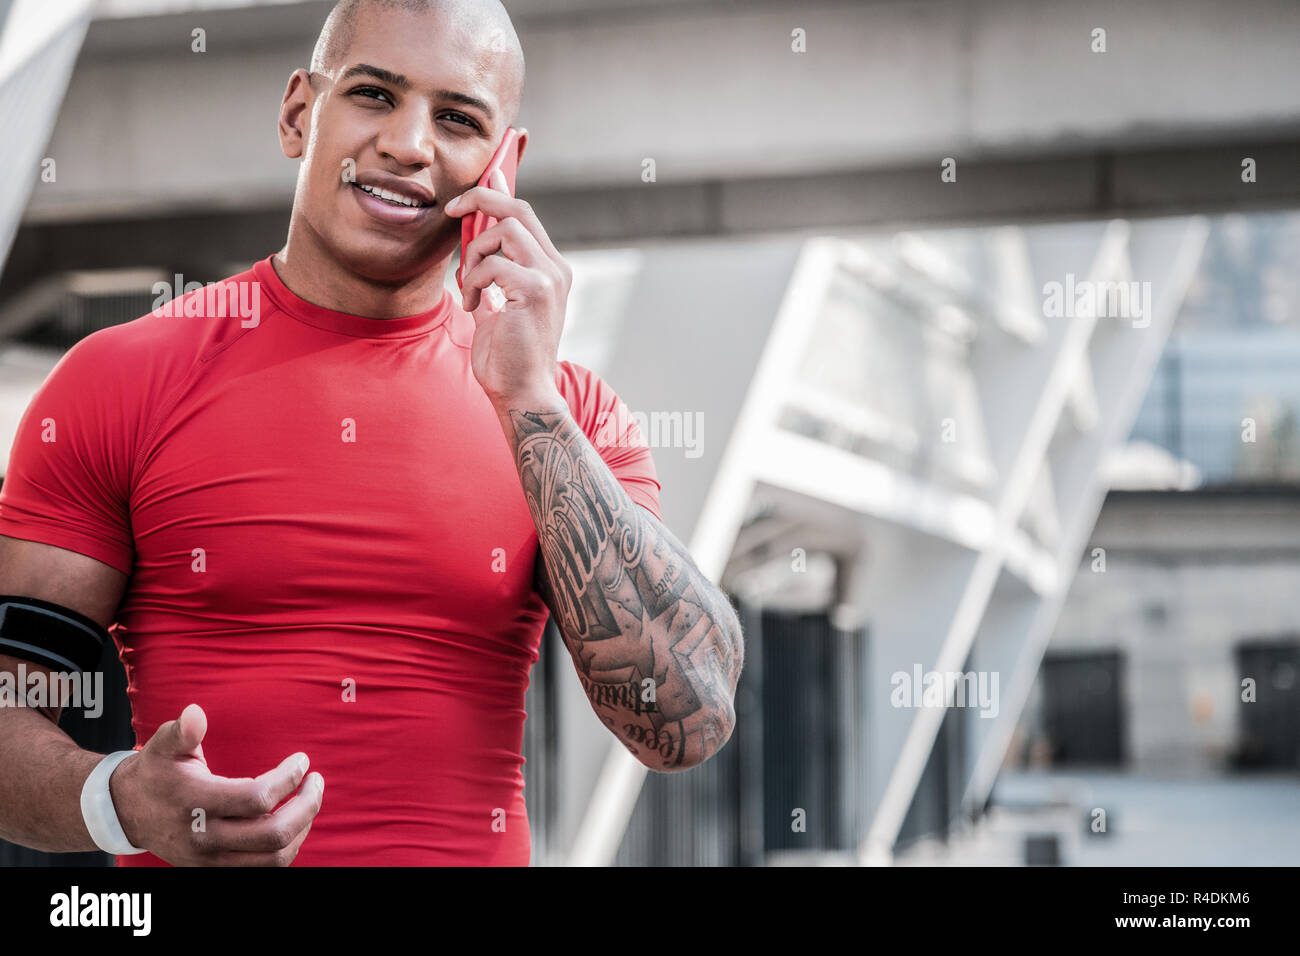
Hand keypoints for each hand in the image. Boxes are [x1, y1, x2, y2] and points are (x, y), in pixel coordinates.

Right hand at [109, 703, 323, 865]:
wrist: (128, 813)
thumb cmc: (155, 771)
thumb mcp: (162, 746)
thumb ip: (181, 731)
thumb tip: (195, 713)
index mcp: (195, 802)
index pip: (256, 798)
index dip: (287, 779)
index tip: (302, 760)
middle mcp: (204, 838)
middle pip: (273, 834)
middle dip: (306, 806)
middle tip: (316, 782)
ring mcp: (210, 860)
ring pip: (274, 859)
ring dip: (302, 829)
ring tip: (309, 801)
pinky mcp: (215, 870)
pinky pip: (263, 869)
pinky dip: (286, 848)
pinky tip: (293, 822)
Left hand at [444, 169, 571, 408]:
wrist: (522, 392)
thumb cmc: (508, 357)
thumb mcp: (496, 307)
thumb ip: (490, 277)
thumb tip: (474, 251)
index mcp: (550, 269)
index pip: (525, 215)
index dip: (498, 192)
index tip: (474, 186)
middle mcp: (556, 268)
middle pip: (518, 210)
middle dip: (481, 199)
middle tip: (451, 210)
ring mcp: (549, 278)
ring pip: (504, 230)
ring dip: (474, 253)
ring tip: (468, 286)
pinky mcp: (535, 291)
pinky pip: (493, 264)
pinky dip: (472, 281)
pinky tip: (472, 305)